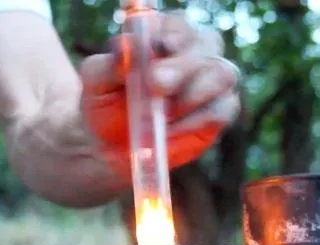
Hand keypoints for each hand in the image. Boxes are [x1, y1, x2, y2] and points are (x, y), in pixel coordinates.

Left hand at [79, 11, 240, 176]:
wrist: (112, 146)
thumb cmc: (106, 104)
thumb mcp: (96, 83)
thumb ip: (108, 64)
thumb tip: (125, 47)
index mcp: (162, 32)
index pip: (176, 23)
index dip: (170, 34)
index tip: (158, 48)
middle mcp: (192, 49)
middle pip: (205, 43)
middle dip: (181, 66)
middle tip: (157, 85)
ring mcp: (210, 78)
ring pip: (221, 73)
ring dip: (192, 95)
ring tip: (162, 116)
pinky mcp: (220, 108)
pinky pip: (222, 108)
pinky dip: (196, 121)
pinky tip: (172, 132)